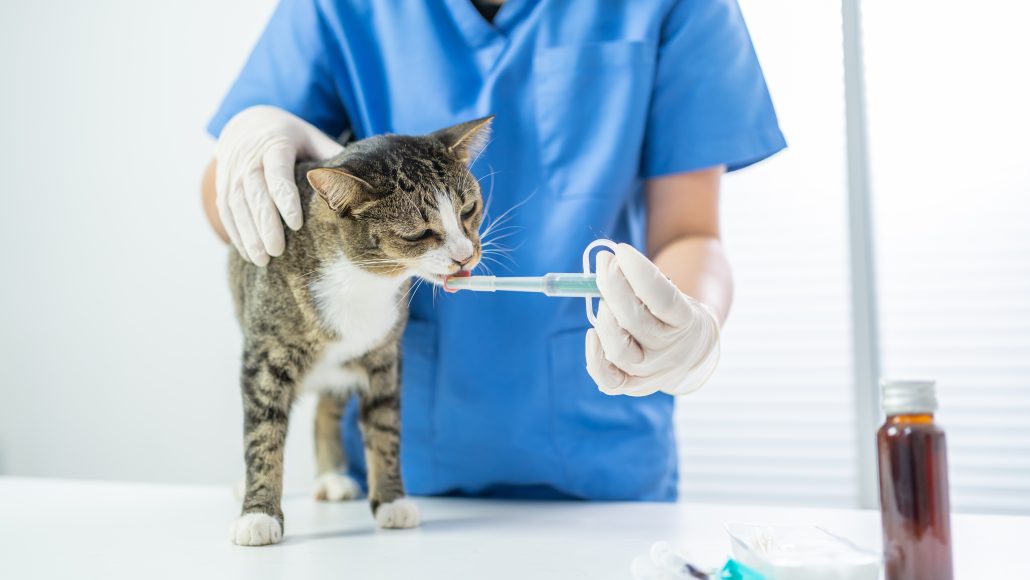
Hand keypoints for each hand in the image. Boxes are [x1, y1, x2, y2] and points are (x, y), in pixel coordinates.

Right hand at [215, 106, 342, 264]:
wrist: (249, 121)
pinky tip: (248, 254)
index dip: (285, 199)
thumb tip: (366, 183)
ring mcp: (232, 170)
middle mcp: (249, 157)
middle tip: (277, 252)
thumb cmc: (293, 138)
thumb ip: (333, 159)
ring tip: (262, 260)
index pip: (277, 173)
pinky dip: (235, 233)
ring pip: (235, 204)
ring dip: (247, 234)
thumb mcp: (313, 139)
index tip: (296, 224)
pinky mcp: (222, 183)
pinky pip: (225, 210)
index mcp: (275, 143)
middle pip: (253, 192)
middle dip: (264, 224)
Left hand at [585, 243, 719, 396]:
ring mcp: (652, 372)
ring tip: (603, 302)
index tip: (621, 250)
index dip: (639, 274)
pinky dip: (594, 357)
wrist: (689, 348)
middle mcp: (671, 351)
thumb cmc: (670, 311)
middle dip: (613, 287)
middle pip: (635, 321)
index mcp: (687, 321)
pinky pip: (608, 381)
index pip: (663, 298)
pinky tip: (592, 334)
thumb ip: (642, 281)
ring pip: (619, 351)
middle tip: (605, 263)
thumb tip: (607, 263)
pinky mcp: (634, 386)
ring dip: (604, 320)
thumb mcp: (670, 291)